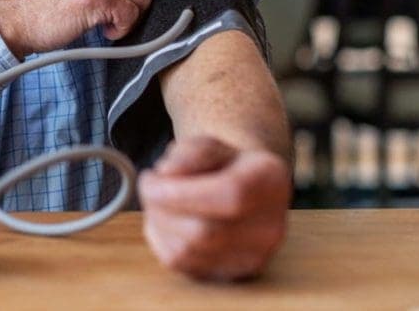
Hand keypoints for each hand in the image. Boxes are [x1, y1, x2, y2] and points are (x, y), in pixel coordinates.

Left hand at [137, 136, 290, 280]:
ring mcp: (254, 257)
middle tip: (148, 186)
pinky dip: (161, 239)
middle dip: (161, 208)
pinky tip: (165, 220)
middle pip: (204, 231)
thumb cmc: (222, 164)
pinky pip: (181, 264)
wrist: (243, 191)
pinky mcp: (232, 275)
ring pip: (187, 251)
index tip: (150, 179)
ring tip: (158, 201)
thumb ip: (190, 152)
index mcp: (269, 181)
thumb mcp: (209, 143)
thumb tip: (166, 173)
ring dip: (157, 223)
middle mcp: (270, 226)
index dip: (179, 191)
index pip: (228, 195)